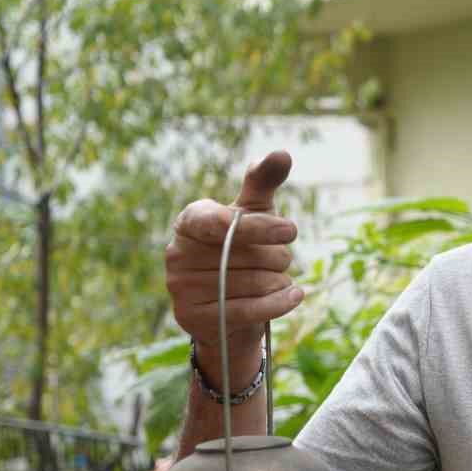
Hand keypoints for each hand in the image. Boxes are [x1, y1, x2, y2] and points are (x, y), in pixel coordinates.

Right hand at [165, 151, 302, 356]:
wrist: (228, 311)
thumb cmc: (244, 252)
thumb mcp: (255, 214)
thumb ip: (263, 182)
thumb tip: (282, 153)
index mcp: (190, 220)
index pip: (223, 221)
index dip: (259, 227)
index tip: (291, 231)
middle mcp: (177, 252)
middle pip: (249, 255)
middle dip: (278, 258)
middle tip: (279, 261)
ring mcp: (180, 287)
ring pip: (253, 282)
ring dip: (278, 281)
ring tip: (276, 280)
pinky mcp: (192, 317)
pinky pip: (249, 310)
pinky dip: (280, 302)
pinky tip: (295, 295)